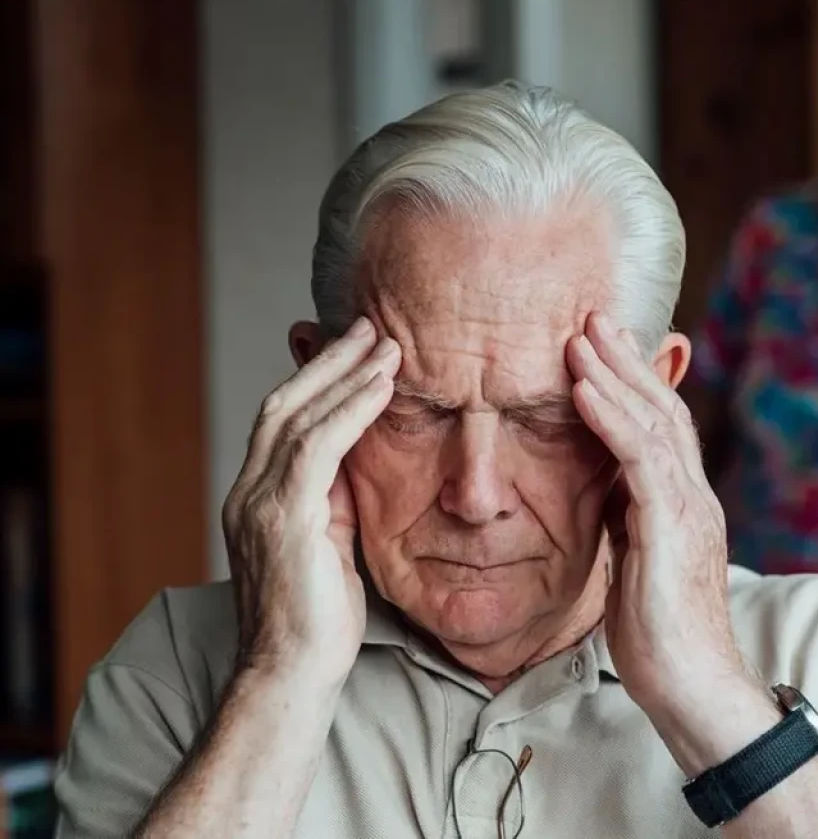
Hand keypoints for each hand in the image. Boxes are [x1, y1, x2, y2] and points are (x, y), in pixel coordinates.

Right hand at [221, 316, 398, 684]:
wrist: (292, 674)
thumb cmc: (318, 620)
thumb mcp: (330, 544)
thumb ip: (335, 500)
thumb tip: (360, 460)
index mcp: (258, 497)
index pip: (283, 420)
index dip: (316, 379)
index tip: (352, 348)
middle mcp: (249, 491)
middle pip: (284, 403)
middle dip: (328, 360)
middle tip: (370, 326)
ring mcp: (259, 503)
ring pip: (296, 415)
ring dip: (344, 374)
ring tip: (384, 343)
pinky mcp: (282, 518)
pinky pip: (317, 446)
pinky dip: (350, 409)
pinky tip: (381, 386)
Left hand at [566, 313, 742, 711]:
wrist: (694, 691)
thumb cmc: (662, 639)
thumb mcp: (638, 566)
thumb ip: (631, 522)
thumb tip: (609, 492)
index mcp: (685, 506)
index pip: (664, 429)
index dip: (636, 384)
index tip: (603, 347)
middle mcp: (695, 498)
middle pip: (664, 411)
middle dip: (627, 361)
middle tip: (593, 316)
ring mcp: (688, 510)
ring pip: (654, 424)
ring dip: (614, 375)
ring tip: (581, 335)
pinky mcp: (671, 530)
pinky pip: (639, 461)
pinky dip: (611, 418)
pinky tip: (584, 389)